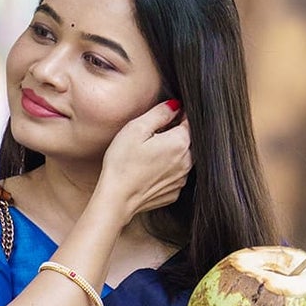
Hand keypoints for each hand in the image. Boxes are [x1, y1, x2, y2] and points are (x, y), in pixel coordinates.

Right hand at [97, 101, 191, 221]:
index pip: (189, 121)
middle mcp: (186, 162)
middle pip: (188, 140)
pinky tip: (150, 169)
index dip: (178, 114)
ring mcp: (181, 179)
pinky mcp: (173, 192)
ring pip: (183, 158)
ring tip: (150, 154)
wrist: (116, 200)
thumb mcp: (136, 128)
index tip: (166, 115)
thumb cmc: (122, 164)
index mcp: (180, 142)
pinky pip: (176, 174)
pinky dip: (167, 169)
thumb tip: (174, 106)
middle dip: (175, 133)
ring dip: (171, 152)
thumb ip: (160, 113)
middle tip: (153, 135)